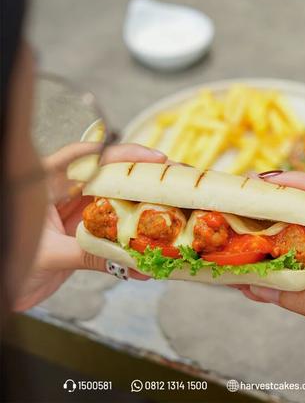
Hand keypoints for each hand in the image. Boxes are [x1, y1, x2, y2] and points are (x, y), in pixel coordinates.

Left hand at [13, 144, 165, 311]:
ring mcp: (73, 212)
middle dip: (141, 176)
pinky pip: (110, 228)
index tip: (154, 158)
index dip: (122, 152)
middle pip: (108, 175)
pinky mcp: (80, 232)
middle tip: (175, 179)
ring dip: (140, 204)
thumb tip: (132, 264)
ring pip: (113, 200)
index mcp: (46, 183)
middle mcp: (63, 192)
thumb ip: (87, 255)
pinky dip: (129, 237)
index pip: (87, 156)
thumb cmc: (9, 262)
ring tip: (172, 205)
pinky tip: (147, 246)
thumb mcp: (47, 256)